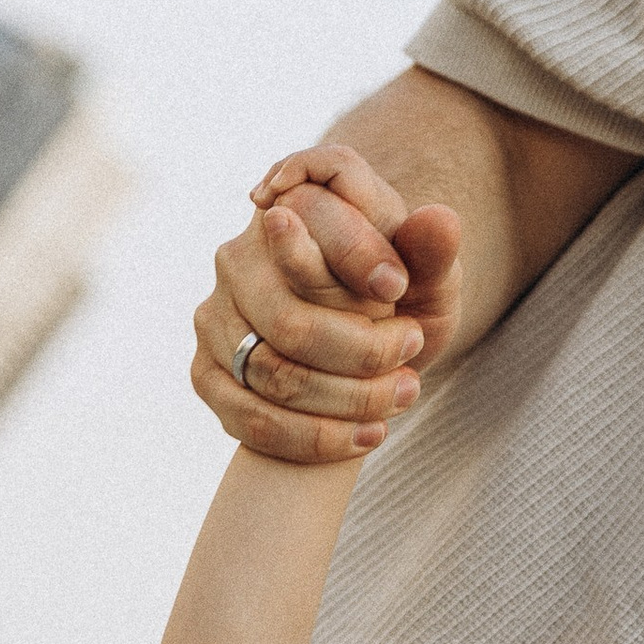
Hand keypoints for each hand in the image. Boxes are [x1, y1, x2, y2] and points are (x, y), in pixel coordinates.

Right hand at [190, 147, 463, 464]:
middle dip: (362, 349)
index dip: (354, 251)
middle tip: (413, 350)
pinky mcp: (205, 369)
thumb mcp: (426, 276)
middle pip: (290, 317)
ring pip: (273, 371)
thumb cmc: (397, 301)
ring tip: (403, 394)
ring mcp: (216, 312)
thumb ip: (430, 251)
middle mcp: (241, 253)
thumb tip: (439, 219)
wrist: (366, 348)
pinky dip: (315, 436)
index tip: (398, 290)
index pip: (308, 212)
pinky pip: (250, 415)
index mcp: (294, 207)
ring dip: (347, 398)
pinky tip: (364, 435)